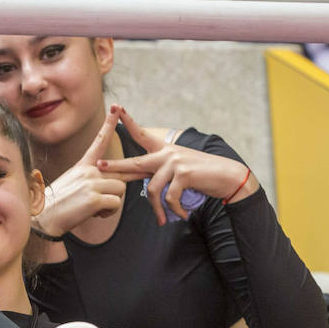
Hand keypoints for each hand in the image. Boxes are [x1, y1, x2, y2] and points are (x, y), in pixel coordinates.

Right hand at [38, 108, 125, 238]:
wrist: (44, 218)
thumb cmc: (59, 204)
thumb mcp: (74, 184)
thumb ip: (93, 180)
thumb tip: (111, 185)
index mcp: (82, 166)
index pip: (99, 141)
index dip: (109, 125)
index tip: (117, 109)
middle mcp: (88, 171)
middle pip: (120, 174)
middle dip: (125, 182)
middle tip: (147, 172)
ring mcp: (91, 183)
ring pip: (120, 189)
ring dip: (113, 202)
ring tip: (95, 208)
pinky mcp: (95, 198)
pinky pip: (116, 204)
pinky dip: (108, 212)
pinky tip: (93, 213)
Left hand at [96, 106, 256, 224]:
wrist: (229, 177)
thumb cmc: (202, 175)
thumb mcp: (179, 170)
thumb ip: (161, 173)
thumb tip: (144, 183)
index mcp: (164, 150)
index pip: (142, 135)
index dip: (129, 122)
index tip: (116, 108)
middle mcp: (167, 153)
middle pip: (136, 162)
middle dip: (117, 166)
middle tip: (99, 166)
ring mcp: (175, 162)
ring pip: (154, 189)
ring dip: (158, 208)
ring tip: (163, 219)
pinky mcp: (184, 174)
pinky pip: (170, 197)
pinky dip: (174, 209)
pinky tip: (182, 215)